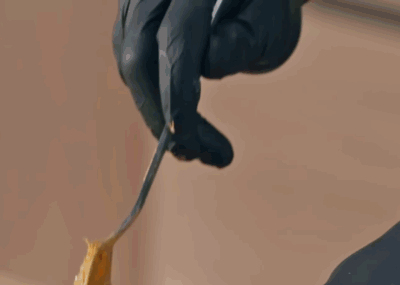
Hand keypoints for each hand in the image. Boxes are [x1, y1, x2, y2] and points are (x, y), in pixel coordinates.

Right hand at [112, 0, 304, 167]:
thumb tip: (207, 65)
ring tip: (198, 149)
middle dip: (159, 115)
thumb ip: (242, 40)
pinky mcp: (131, 23)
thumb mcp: (268, 24)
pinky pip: (133, 68)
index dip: (174, 94)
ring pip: (131, 67)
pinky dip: (155, 102)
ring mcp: (137, 4)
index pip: (173, 41)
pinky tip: (185, 127)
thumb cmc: (264, 8)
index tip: (188, 138)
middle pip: (137, 58)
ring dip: (157, 115)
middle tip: (192, 155)